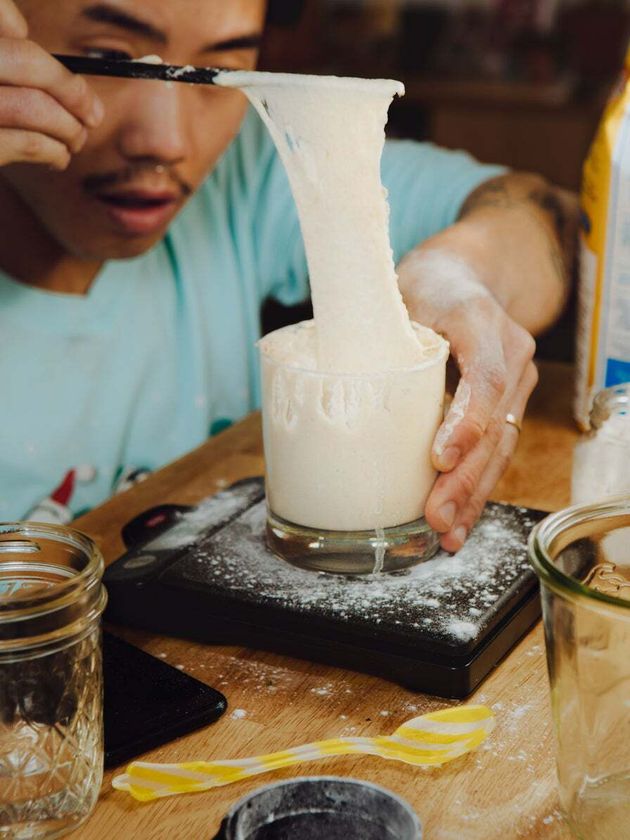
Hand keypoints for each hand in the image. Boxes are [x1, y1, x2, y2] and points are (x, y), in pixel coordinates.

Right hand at [0, 0, 102, 169]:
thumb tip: (19, 30)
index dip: (16, 27)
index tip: (56, 65)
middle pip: (26, 61)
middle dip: (71, 89)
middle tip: (93, 114)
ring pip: (32, 106)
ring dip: (68, 126)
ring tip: (77, 138)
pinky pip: (28, 143)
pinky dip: (54, 151)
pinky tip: (58, 156)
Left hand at [399, 248, 537, 551]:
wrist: (463, 277)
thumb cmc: (422, 285)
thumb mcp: (397, 294)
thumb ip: (377, 331)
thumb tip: (325, 380)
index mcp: (482, 320)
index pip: (484, 377)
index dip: (465, 421)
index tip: (439, 459)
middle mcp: (510, 353)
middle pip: (495, 425)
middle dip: (465, 477)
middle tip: (435, 515)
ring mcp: (516, 382)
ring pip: (499, 447)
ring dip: (472, 494)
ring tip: (446, 532)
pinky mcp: (506, 406)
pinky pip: (494, 451)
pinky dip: (475, 488)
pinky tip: (458, 521)